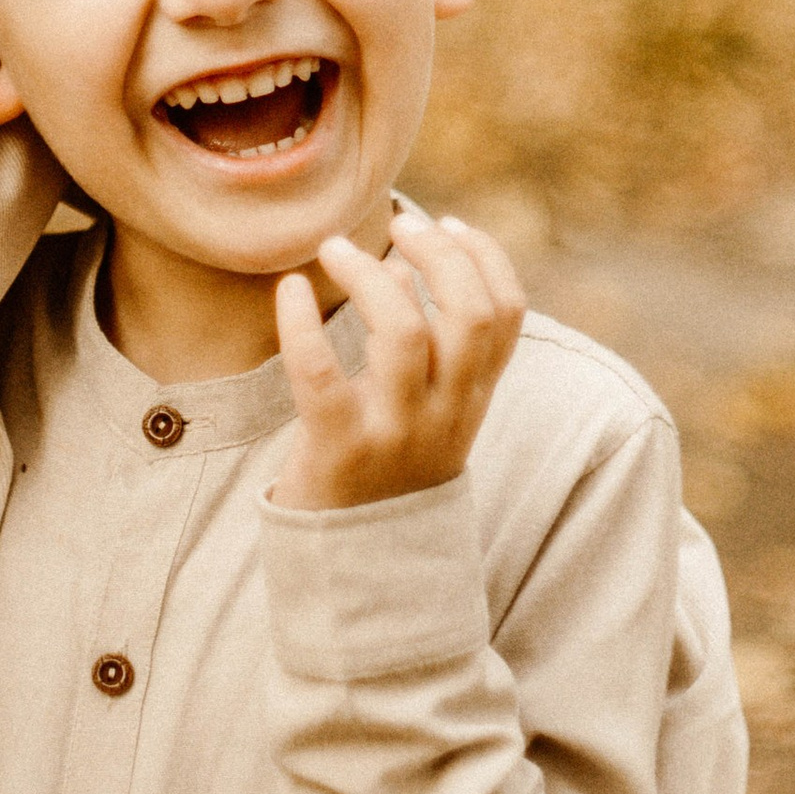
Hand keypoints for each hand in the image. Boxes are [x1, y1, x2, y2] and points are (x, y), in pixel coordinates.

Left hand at [271, 216, 525, 513]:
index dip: (485, 258)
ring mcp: (396, 433)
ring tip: (334, 248)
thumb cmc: (386, 469)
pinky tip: (287, 290)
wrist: (358, 568)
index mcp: (473, 399)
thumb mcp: (429, 414)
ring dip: (371, 275)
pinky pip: (320, 375)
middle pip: (469, 315)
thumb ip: (431, 348)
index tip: (446, 225)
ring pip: (406, 333)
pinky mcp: (338, 450)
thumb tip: (404, 266)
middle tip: (397, 225)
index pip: (507, 315)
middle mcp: (446, 413)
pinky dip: (301, 324)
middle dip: (439, 255)